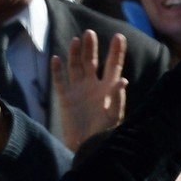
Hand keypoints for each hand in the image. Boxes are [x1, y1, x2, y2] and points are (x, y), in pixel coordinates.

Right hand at [51, 30, 127, 150]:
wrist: (87, 147)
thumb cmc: (105, 132)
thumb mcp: (114, 116)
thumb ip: (117, 98)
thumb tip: (123, 80)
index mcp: (108, 88)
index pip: (113, 65)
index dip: (116, 51)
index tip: (119, 36)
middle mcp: (93, 86)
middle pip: (92, 62)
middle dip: (91, 48)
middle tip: (90, 33)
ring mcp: (78, 91)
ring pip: (76, 67)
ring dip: (75, 54)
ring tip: (77, 40)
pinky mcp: (65, 99)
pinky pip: (60, 81)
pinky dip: (57, 70)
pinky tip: (56, 59)